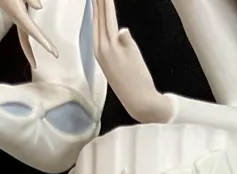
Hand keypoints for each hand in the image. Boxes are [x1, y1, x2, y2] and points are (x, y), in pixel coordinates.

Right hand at [0, 0, 58, 68]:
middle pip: (25, 40)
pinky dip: (27, 41)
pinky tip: (31, 43)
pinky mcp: (15, 14)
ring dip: (29, 51)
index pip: (33, 31)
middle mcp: (16, 18)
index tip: (53, 52)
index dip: (43, 42)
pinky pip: (23, 31)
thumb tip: (40, 7)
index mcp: (18, 14)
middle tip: (43, 63)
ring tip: (34, 63)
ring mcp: (15, 17)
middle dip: (32, 54)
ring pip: (23, 38)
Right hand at [92, 0, 172, 123]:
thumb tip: (122, 31)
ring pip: (103, 16)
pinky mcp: (117, 47)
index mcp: (100, 51)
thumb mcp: (125, 59)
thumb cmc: (133, 83)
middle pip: (97, 16)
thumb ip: (122, 43)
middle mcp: (100, 48)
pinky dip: (108, 7)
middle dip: (97, 1)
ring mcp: (108, 48)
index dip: (96, 6)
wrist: (139, 100)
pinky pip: (112, 21)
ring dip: (102, 1)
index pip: (97, 22)